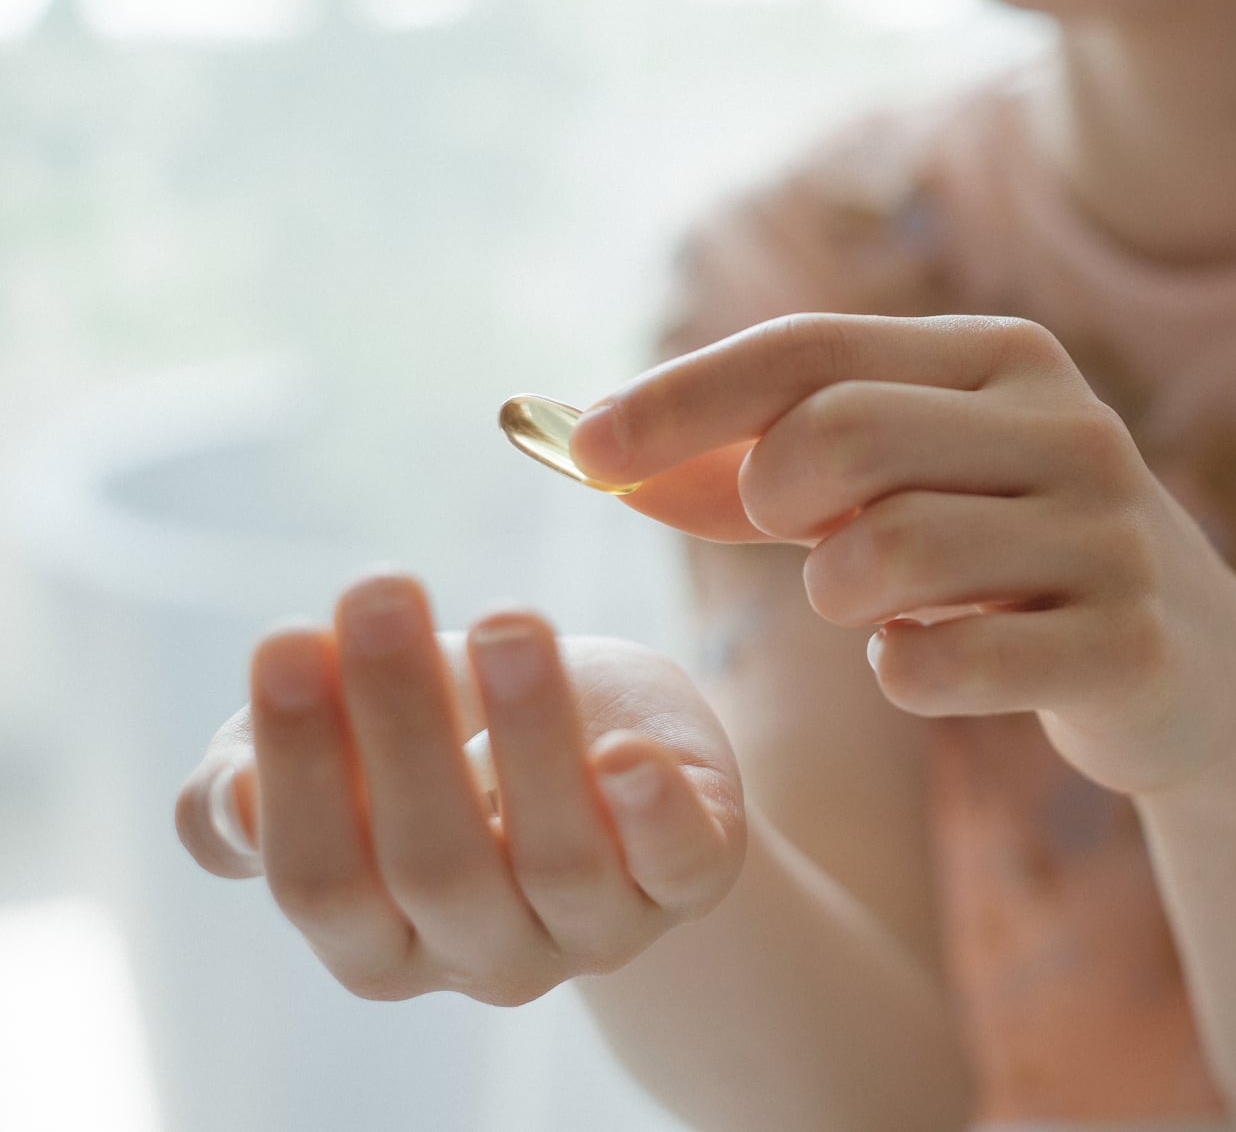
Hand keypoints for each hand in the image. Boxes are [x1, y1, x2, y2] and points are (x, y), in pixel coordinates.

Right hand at [173, 571, 745, 1006]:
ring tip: (508, 622)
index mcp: (378, 943)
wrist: (603, 735)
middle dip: (402, 721)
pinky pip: (679, 866)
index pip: (322, 878)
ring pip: (558, 857)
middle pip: (434, 865)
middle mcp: (484, 956)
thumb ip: (251, 792)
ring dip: (530, 734)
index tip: (288, 636)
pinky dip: (655, 813)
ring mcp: (596, 927)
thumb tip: (234, 798)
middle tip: (381, 589)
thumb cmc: (444, 742)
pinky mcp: (691, 876)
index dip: (300, 764)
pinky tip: (628, 750)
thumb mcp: (339, 754)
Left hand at [567, 312, 1235, 796]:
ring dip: (838, 595)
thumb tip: (588, 443)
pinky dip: (902, 672)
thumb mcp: (909, 482)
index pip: (811, 349)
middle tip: (791, 539)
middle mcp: (1068, 425)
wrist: (1189, 673)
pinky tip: (926, 662)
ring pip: (887, 550)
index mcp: (1005, 357)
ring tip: (872, 605)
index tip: (586, 449)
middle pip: (840, 434)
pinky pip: (943, 664)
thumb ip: (767, 457)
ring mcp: (1108, 535)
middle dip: (770, 498)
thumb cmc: (1007, 562)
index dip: (684, 398)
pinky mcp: (1125, 643)